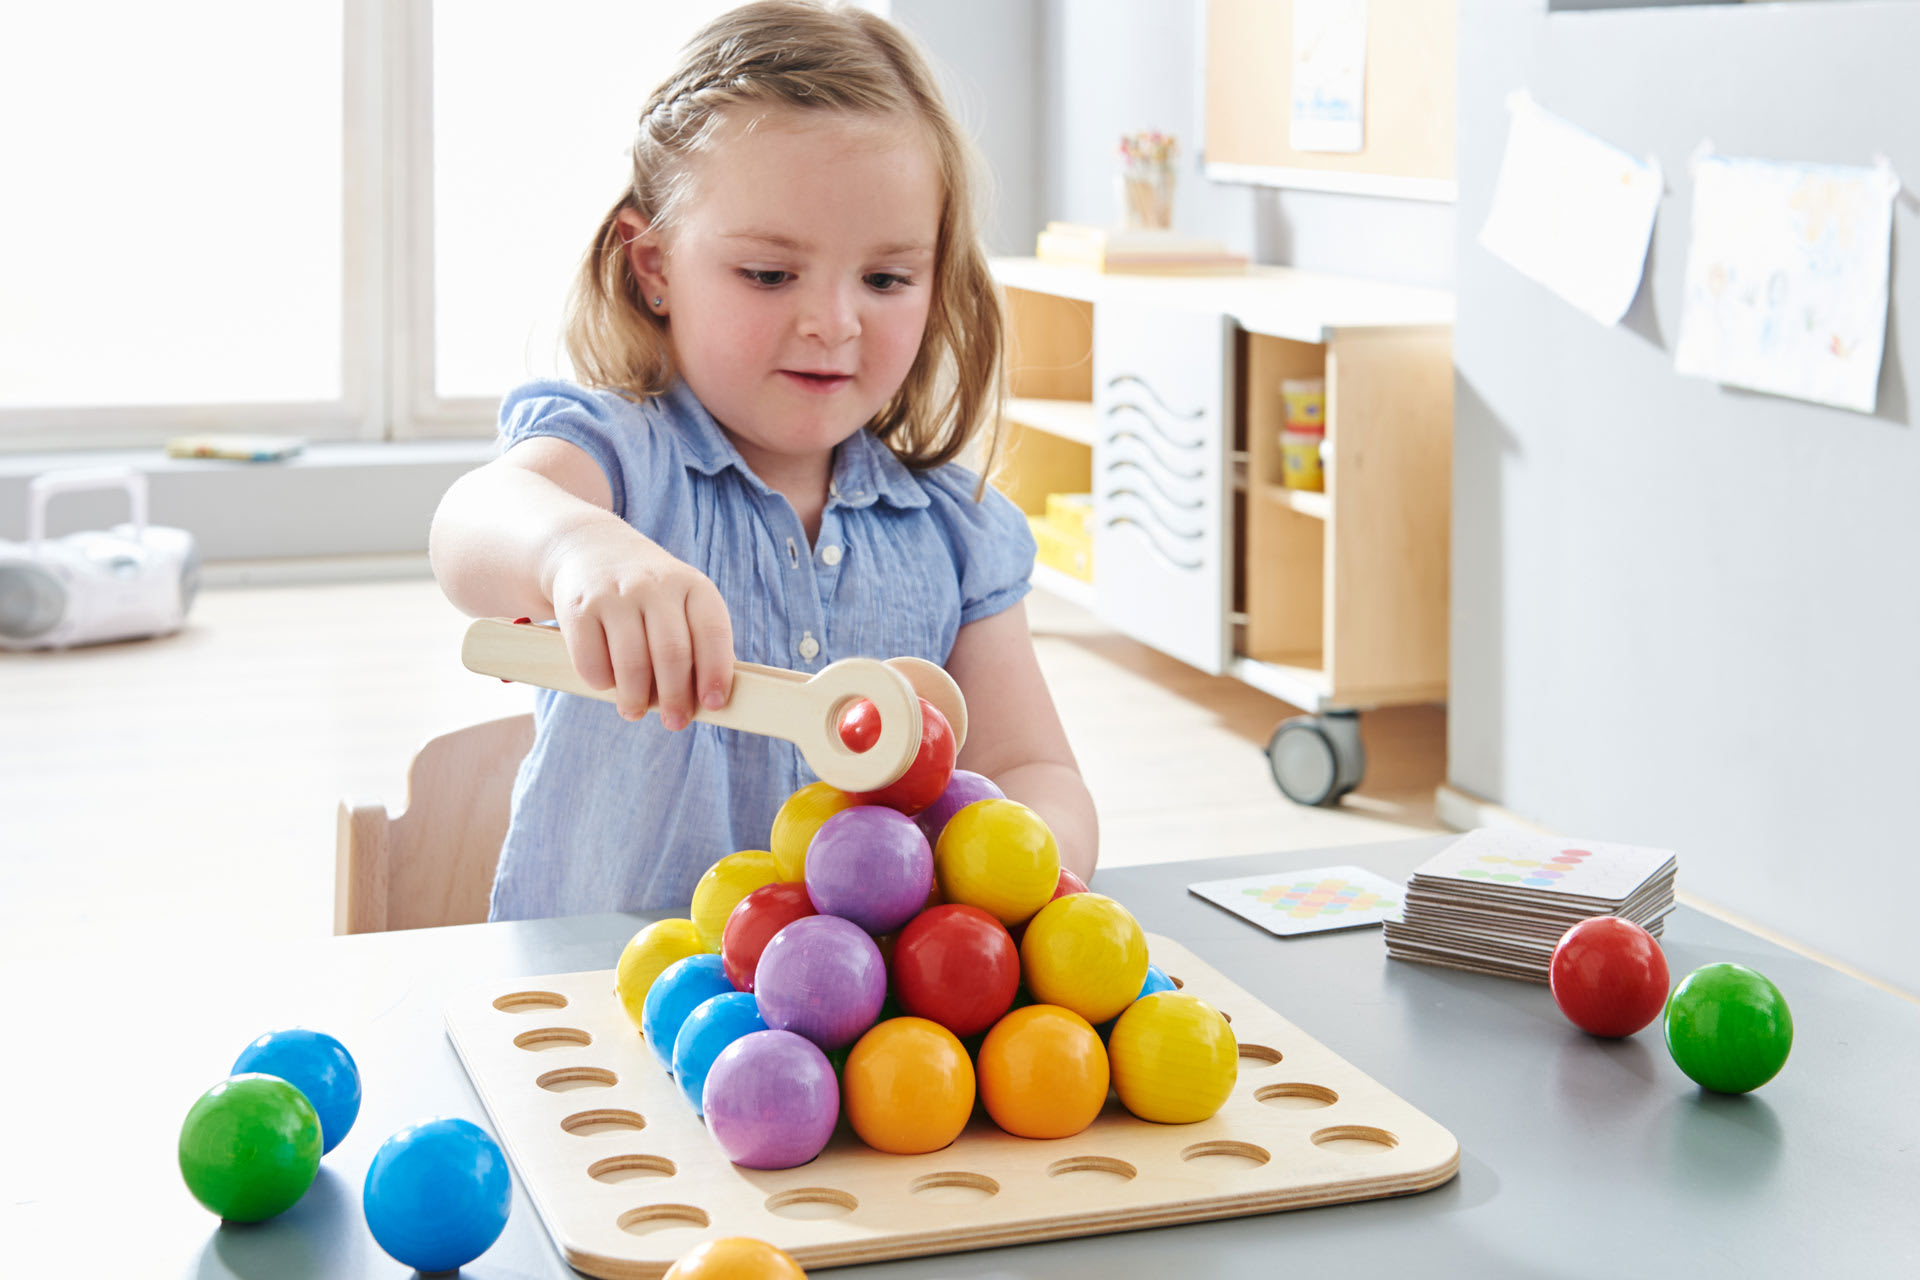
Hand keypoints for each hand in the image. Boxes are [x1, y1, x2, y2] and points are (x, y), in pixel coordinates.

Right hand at [541, 523, 733, 728]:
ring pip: (632, 662)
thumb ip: (697, 644)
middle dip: (675, 696)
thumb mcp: (681, 603)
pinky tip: (606, 683)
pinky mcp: (578, 607)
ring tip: (634, 710)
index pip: (712, 632)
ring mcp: (615, 594)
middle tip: (675, 722)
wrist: (590, 550)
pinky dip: (601, 682)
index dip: (716, 672)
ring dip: (636, 697)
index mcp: (692, 585)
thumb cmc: (649, 595)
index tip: (714, 704)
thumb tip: (708, 701)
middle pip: (672, 653)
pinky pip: (591, 661)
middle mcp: (655, 585)